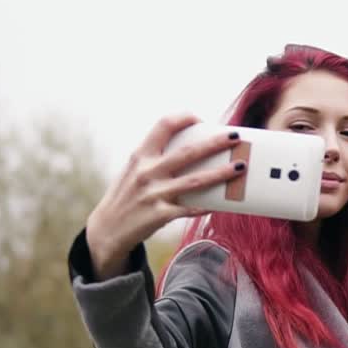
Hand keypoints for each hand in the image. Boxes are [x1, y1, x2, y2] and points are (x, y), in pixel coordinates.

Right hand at [85, 114, 242, 279]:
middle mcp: (147, 172)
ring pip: (195, 181)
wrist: (107, 229)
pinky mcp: (160, 215)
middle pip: (188, 152)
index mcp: (141, 156)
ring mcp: (154, 194)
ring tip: (240, 167)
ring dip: (221, 173)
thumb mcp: (134, 169)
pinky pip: (190, 208)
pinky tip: (223, 202)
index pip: (164, 126)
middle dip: (215, 142)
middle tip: (236, 135)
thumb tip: (191, 146)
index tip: (201, 119)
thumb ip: (156, 157)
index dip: (184, 118)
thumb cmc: (127, 195)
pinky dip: (207, 205)